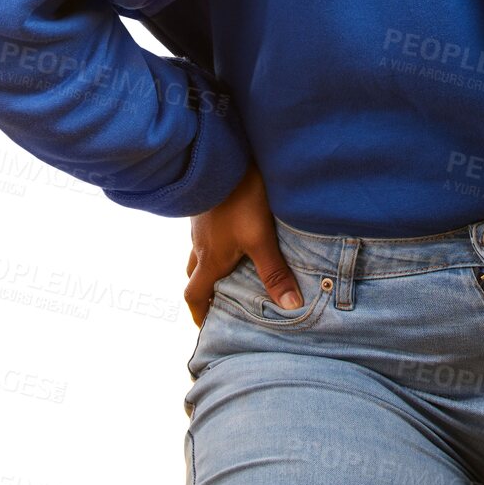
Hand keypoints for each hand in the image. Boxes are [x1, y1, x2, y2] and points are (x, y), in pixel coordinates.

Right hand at [184, 159, 301, 327]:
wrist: (222, 157)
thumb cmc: (240, 199)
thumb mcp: (260, 237)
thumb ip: (274, 272)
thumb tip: (290, 308)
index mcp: (209, 259)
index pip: (194, 295)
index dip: (198, 314)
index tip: (206, 327)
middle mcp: (199, 244)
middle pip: (195, 275)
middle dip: (205, 290)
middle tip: (222, 299)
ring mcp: (200, 223)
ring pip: (200, 251)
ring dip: (211, 263)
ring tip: (233, 267)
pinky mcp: (207, 205)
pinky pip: (207, 231)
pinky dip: (216, 240)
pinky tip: (234, 232)